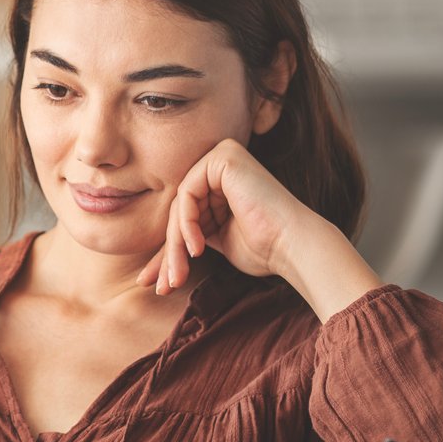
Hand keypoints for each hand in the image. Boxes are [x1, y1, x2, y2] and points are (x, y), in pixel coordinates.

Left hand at [137, 139, 382, 319]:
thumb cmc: (263, 248)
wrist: (293, 245)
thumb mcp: (214, 241)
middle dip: (169, 252)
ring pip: (180, 206)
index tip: (155, 285)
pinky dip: (187, 225)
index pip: (183, 215)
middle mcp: (218, 163)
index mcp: (219, 180)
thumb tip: (149, 268)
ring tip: (178, 276)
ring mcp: (221, 155)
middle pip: (179, 210)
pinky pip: (187, 194)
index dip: (168, 252)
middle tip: (163, 286)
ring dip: (175, 246)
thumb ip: (187, 238)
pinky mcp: (223, 157)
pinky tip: (197, 248)